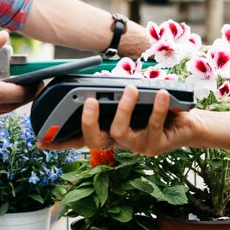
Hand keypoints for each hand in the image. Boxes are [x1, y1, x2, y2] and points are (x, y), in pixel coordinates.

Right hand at [39, 84, 198, 153]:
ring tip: (130, 89)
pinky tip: (161, 93)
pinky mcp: (155, 146)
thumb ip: (114, 95)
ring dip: (124, 109)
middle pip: (93, 140)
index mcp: (108, 131)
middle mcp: (118, 142)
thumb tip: (98, 82)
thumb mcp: (132, 99)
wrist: (187, 123)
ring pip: (120, 133)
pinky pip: (153, 126)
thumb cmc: (155, 107)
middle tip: (89, 101)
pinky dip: (157, 107)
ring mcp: (135, 146)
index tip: (41, 140)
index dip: (59, 142)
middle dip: (87, 121)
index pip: (79, 138)